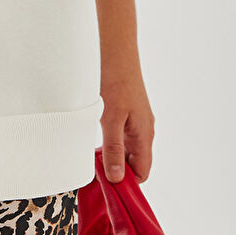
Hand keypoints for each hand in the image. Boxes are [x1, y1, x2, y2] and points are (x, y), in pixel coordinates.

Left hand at [99, 61, 154, 182]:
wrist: (116, 50)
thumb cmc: (115, 81)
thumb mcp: (111, 119)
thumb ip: (114, 149)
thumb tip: (117, 178)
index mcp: (144, 135)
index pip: (142, 172)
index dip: (126, 182)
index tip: (105, 184)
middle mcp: (143, 130)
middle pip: (133, 162)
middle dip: (116, 170)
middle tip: (93, 172)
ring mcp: (136, 121)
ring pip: (126, 149)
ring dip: (111, 155)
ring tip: (91, 156)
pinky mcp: (127, 112)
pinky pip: (121, 136)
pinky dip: (109, 142)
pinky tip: (94, 138)